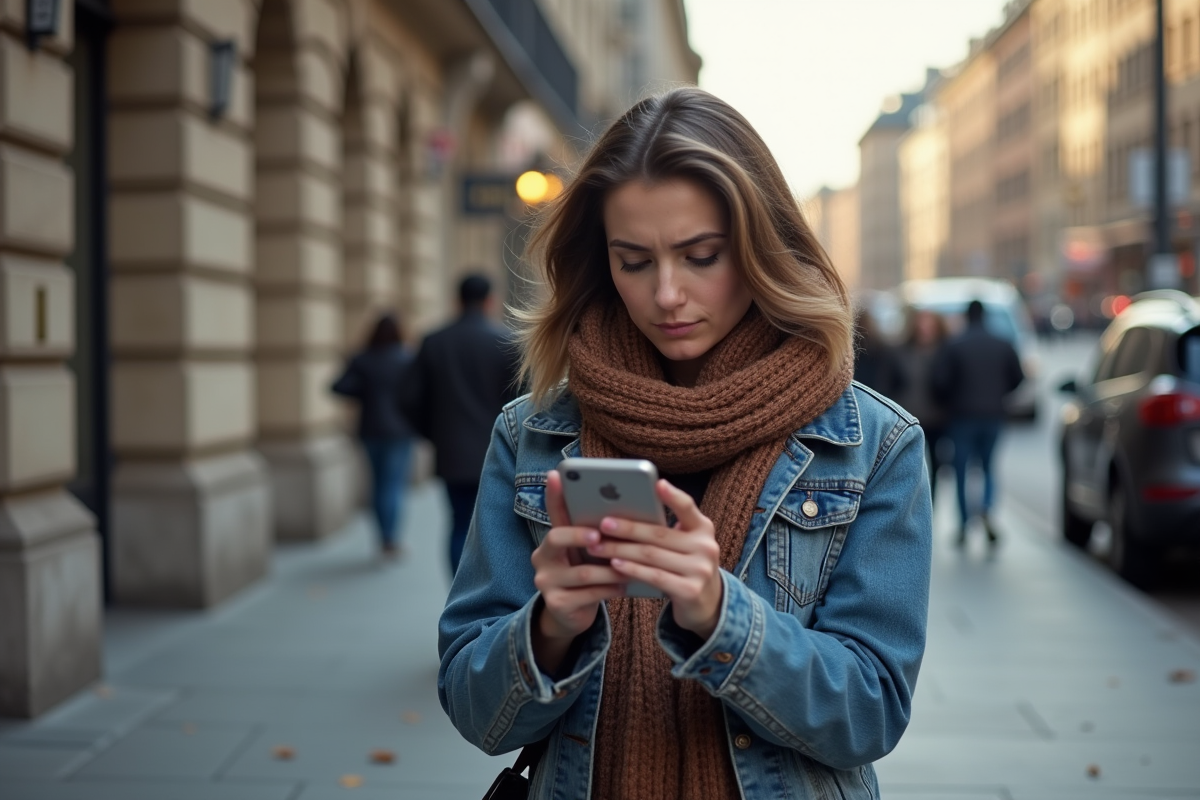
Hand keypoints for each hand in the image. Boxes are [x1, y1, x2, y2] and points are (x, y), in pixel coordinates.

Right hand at [529, 470, 627, 672]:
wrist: (571, 615)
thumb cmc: (587, 575)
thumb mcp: (587, 553)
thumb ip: (596, 534)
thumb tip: (623, 511)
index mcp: (552, 541)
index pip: (553, 512)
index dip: (554, 493)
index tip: (557, 475)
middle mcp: (542, 557)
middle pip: (556, 537)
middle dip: (580, 534)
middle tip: (599, 535)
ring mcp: (546, 581)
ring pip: (581, 571)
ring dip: (609, 569)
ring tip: (629, 567)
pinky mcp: (557, 604)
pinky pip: (588, 594)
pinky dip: (609, 589)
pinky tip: (623, 587)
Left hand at [584, 480, 723, 638]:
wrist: (706, 604)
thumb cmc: (685, 566)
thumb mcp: (684, 545)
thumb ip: (666, 530)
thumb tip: (624, 513)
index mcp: (703, 528)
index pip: (687, 507)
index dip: (673, 496)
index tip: (658, 483)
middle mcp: (706, 546)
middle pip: (659, 534)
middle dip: (627, 528)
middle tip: (602, 523)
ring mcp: (700, 570)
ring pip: (652, 555)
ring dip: (621, 549)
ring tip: (598, 546)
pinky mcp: (690, 590)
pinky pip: (654, 576)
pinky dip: (632, 569)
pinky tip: (614, 564)